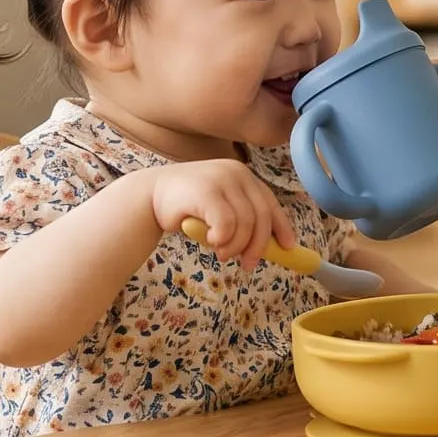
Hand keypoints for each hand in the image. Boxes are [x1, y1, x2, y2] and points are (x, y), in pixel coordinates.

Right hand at [147, 159, 296, 266]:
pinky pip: (227, 224)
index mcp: (244, 175)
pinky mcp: (207, 191)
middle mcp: (237, 172)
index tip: (288, 247)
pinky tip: (211, 242)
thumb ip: (242, 221)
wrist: (149, 197)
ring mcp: (222, 179)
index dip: (281, 227)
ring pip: (245, 224)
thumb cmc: (187, 207)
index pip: (270, 203)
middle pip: (262, 216)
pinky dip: (222, 239)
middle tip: (247, 264)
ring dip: (235, 246)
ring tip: (221, 253)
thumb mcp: (221, 210)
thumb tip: (271, 248)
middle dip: (258, 246)